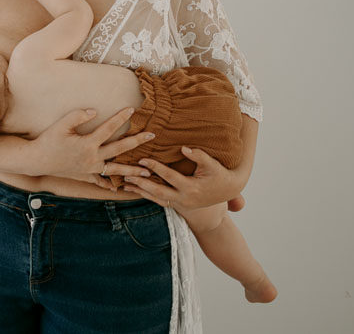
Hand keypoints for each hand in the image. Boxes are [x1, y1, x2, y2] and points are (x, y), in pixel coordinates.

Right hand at [32, 107, 155, 183]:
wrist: (37, 160)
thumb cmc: (48, 140)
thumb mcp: (61, 125)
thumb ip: (78, 116)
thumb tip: (94, 111)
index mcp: (88, 144)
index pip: (109, 128)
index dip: (120, 117)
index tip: (132, 109)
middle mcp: (93, 158)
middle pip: (120, 149)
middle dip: (137, 141)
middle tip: (152, 135)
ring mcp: (90, 169)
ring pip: (116, 170)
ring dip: (132, 171)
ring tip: (147, 172)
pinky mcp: (85, 175)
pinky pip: (101, 181)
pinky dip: (110, 184)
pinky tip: (119, 188)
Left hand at [121, 146, 245, 209]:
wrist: (228, 190)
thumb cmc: (220, 174)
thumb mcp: (212, 164)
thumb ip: (199, 155)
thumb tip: (184, 148)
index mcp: (191, 188)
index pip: (169, 177)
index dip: (155, 167)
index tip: (141, 159)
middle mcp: (184, 199)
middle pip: (158, 192)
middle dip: (141, 184)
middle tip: (126, 174)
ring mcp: (181, 204)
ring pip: (157, 199)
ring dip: (141, 192)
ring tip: (125, 184)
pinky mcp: (180, 205)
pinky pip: (161, 202)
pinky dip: (148, 196)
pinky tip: (137, 190)